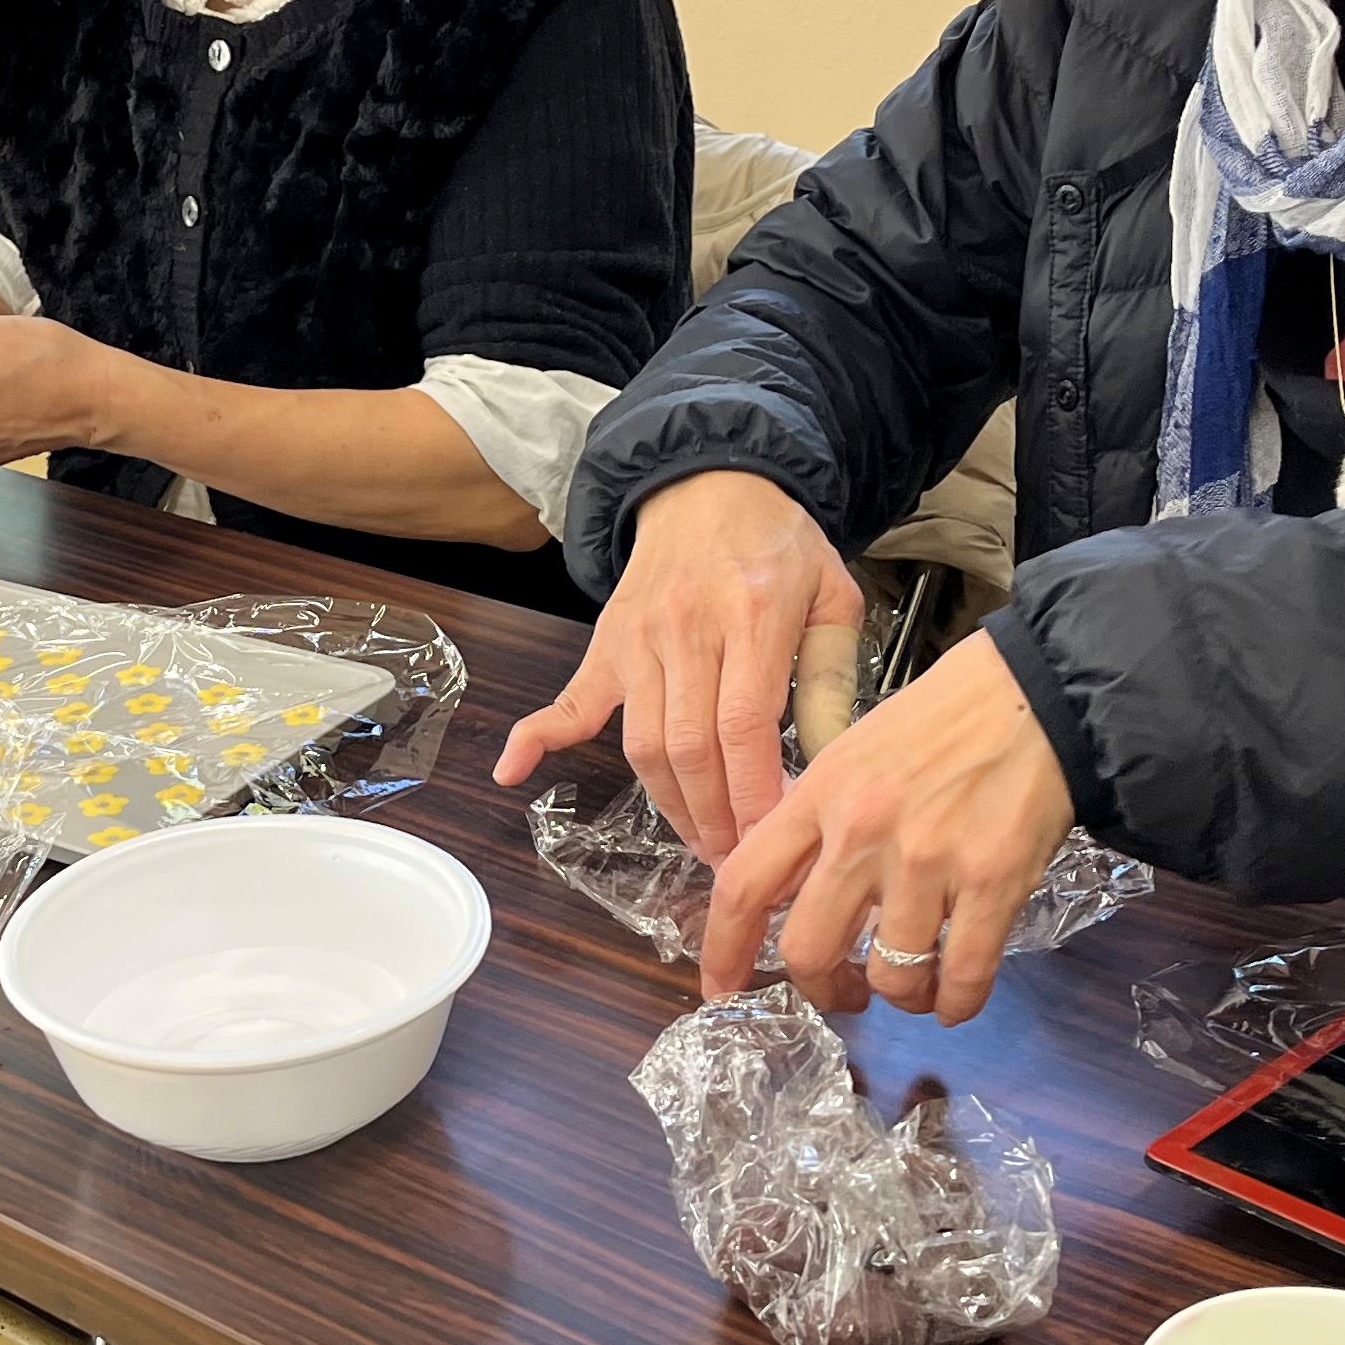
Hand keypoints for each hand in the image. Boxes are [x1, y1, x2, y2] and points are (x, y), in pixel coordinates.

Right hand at [494, 470, 861, 858]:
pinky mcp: (606, 644)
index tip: (770, 840)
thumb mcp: (833, 598)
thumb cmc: (779, 546)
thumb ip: (834, 679)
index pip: (744, 725)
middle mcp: (686, 629)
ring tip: (700, 842)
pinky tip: (510, 771)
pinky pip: (568, 699)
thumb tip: (830, 763)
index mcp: (752, 615)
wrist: (711, 483)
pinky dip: (536, 736)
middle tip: (738, 861)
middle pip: (689, 747)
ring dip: (668, 804)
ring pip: (642, 742)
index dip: (752, 793)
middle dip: (713, 817)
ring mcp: (638, 638)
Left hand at [698, 631, 1075, 1021]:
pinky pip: (961, 976)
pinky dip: (955, 1004)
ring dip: (901, 996)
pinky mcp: (992, 882)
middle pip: (807, 949)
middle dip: (823, 988)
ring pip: (890, 976)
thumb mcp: (855, 753)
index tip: (720, 988)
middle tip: (846, 990)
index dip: (722, 949)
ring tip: (915, 985)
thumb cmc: (944, 721)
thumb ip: (818, 821)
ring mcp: (927, 861)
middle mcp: (862, 832)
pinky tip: (954, 999)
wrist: (1038, 695)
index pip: (744, 885)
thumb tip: (788, 892)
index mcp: (820, 795)